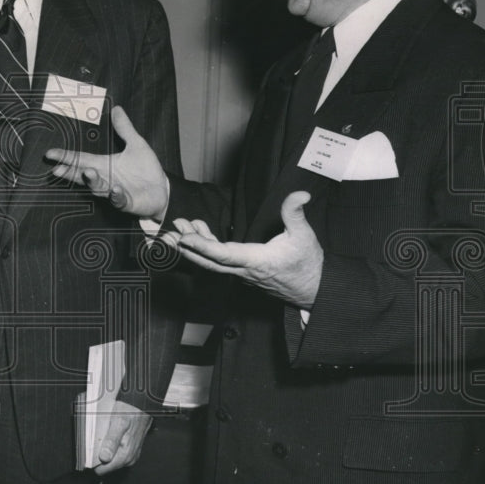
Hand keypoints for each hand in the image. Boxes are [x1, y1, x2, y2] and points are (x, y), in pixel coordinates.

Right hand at [45, 106, 167, 221]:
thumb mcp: (136, 144)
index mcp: (105, 164)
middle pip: (83, 175)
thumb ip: (124, 128)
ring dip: (92, 181)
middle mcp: (106, 178)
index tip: (50, 154)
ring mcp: (114, 191)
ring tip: (87, 172)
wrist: (162, 190)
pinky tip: (115, 190)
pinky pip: (118, 200)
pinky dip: (116, 196)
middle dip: (70, 173)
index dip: (66, 156)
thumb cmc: (146, 170)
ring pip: (99, 187)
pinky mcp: (126, 201)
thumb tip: (117, 108)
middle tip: (57, 169)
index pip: (81, 159)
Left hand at [93, 401, 152, 475]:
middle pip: (105, 465)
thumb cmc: (132, 411)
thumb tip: (104, 457)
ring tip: (104, 434)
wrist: (142, 405)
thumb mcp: (119, 422)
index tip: (89, 450)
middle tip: (98, 438)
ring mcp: (130, 455)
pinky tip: (109, 435)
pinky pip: (115, 453)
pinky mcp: (130, 450)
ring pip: (110, 459)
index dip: (93, 461)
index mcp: (125, 455)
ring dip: (104, 449)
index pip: (102, 469)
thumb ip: (112, 441)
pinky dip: (110, 446)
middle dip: (98, 454)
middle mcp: (128, 458)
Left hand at [163, 191, 322, 309]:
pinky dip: (207, 249)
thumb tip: (300, 193)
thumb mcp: (304, 236)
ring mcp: (242, 274)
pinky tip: (201, 232)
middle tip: (170, 231)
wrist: (314, 289)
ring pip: (212, 263)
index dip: (202, 246)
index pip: (223, 255)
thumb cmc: (308, 264)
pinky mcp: (243, 273)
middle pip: (209, 262)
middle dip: (188, 247)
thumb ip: (296, 213)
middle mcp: (245, 271)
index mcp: (256, 262)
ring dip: (195, 247)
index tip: (184, 237)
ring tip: (181, 227)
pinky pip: (219, 263)